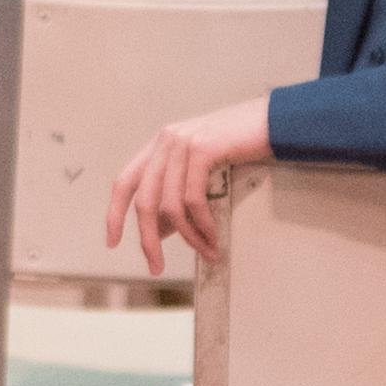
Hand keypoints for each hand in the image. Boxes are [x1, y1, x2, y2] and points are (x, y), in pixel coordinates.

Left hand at [104, 96, 280, 273]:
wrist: (273, 121)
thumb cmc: (241, 145)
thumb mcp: (201, 168)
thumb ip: (178, 193)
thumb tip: (160, 231)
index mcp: (160, 145)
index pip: (125, 182)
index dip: (114, 213)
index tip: (112, 241)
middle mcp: (165, 142)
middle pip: (144, 200)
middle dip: (148, 239)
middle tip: (157, 265)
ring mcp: (182, 144)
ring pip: (170, 205)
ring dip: (188, 236)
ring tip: (206, 252)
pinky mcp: (202, 149)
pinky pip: (193, 199)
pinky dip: (202, 224)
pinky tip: (213, 237)